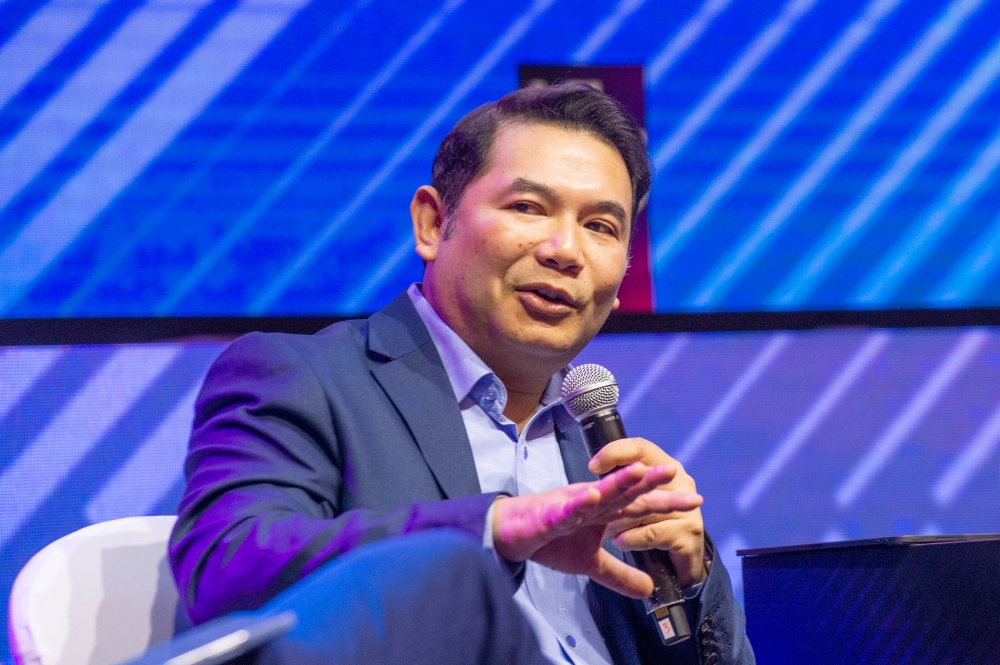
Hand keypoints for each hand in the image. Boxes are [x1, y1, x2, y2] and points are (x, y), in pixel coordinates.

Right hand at [492, 462, 701, 597]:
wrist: (514, 535)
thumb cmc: (551, 541)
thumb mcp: (592, 564)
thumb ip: (620, 574)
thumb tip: (648, 590)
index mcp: (604, 512)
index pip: (640, 507)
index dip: (666, 504)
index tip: (694, 501)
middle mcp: (593, 502)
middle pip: (627, 493)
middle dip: (651, 483)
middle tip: (676, 472)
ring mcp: (573, 505)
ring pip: (600, 492)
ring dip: (619, 482)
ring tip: (641, 472)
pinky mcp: (552, 513)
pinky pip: (568, 508)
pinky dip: (580, 502)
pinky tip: (593, 496)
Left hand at [589, 438, 706, 587]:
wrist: (680, 567)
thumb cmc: (651, 525)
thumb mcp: (634, 502)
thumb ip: (619, 487)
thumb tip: (590, 481)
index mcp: (665, 466)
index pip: (639, 448)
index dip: (615, 453)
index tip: (593, 467)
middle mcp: (680, 482)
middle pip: (642, 477)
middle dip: (616, 486)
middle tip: (593, 495)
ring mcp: (687, 507)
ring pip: (641, 509)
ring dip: (618, 522)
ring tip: (606, 531)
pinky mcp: (688, 534)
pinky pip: (649, 534)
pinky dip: (630, 540)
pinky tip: (621, 542)